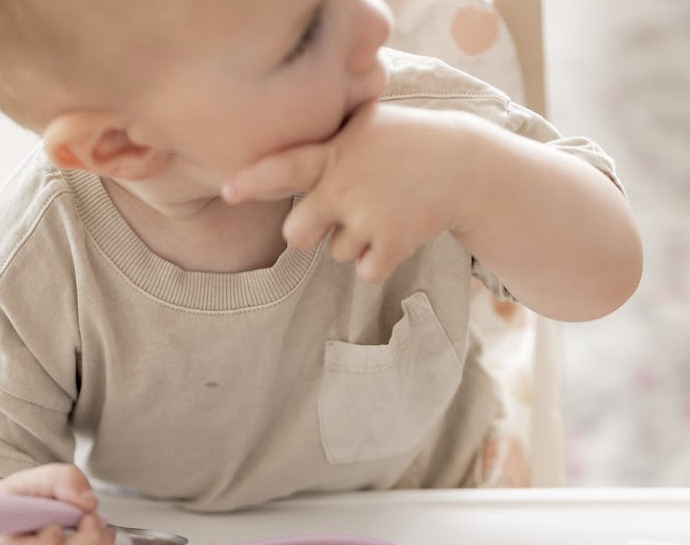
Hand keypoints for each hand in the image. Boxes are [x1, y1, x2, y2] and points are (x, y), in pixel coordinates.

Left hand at [223, 102, 470, 283]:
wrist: (462, 164)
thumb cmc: (401, 144)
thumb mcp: (362, 127)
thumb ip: (322, 144)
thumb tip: (268, 160)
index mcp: (333, 153)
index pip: (285, 167)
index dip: (253, 180)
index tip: (227, 191)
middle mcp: (345, 185)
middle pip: (297, 235)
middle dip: (308, 234)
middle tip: (334, 215)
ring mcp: (369, 216)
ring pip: (336, 253)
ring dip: (355, 241)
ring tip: (383, 210)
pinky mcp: (393, 243)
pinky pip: (365, 272)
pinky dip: (377, 260)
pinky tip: (396, 232)